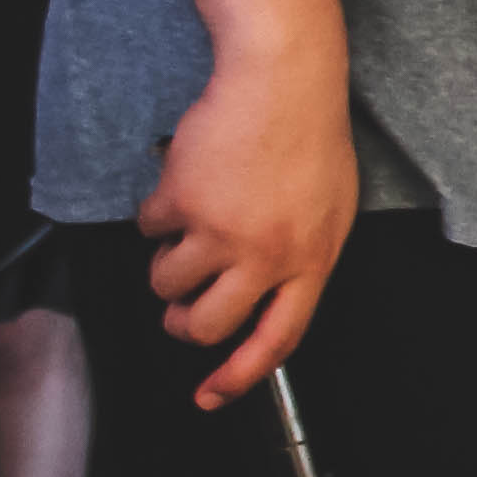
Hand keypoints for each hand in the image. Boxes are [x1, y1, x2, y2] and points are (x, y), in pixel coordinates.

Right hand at [141, 58, 364, 405]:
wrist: (283, 80)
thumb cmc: (308, 139)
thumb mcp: (329, 210)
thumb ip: (298, 260)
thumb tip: (261, 304)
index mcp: (312, 261)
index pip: (277, 339)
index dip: (239, 377)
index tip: (210, 396)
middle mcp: (268, 256)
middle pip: (206, 327)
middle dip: (182, 322)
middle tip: (181, 302)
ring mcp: (223, 232)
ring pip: (166, 285)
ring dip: (165, 262)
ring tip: (190, 224)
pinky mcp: (182, 204)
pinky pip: (147, 231)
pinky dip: (156, 212)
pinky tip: (186, 181)